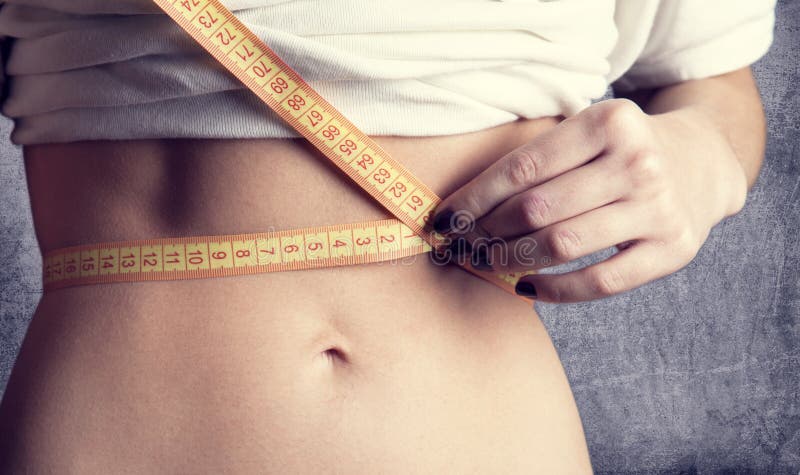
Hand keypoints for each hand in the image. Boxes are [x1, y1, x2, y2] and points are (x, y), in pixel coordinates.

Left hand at [431, 98, 747, 302]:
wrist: (701, 162)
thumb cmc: (620, 151)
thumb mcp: (587, 133)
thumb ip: (537, 162)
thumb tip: (461, 210)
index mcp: (607, 122)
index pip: (521, 169)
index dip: (473, 200)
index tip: (442, 220)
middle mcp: (637, 162)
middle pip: (537, 209)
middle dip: (487, 232)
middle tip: (463, 244)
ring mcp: (658, 208)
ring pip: (562, 246)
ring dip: (512, 260)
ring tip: (487, 262)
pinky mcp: (671, 249)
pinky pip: (599, 282)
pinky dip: (553, 289)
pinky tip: (526, 285)